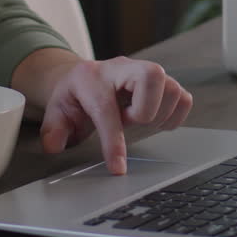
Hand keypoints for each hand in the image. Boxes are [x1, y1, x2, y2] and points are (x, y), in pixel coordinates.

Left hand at [37, 56, 192, 174]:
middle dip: (145, 110)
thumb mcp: (56, 113)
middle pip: (152, 77)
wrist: (84, 78)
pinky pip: (183, 98)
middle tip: (128, 122)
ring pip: (172, 88)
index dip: (114, 141)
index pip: (107, 108)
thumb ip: (53, 130)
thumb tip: (54, 146)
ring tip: (136, 120)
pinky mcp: (163, 81)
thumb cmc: (74, 97)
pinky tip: (153, 120)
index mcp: (93, 78)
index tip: (118, 168)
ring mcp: (145, 72)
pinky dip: (173, 116)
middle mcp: (123, 68)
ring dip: (158, 115)